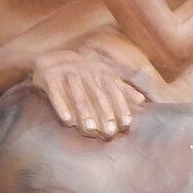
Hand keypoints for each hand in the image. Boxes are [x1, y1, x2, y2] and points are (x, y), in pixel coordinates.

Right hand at [31, 48, 147, 138]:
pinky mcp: (50, 78)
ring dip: (85, 114)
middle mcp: (87, 72)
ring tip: (90, 130)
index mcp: (101, 73)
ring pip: (78, 97)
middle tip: (109, 133)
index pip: (114, 91)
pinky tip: (67, 120)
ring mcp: (68, 74)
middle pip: (98, 96)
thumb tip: (142, 100)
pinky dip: (61, 107)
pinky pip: (56, 94)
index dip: (121, 107)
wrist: (49, 59)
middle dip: (105, 114)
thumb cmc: (82, 73)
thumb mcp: (103, 76)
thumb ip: (122, 88)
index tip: (126, 124)